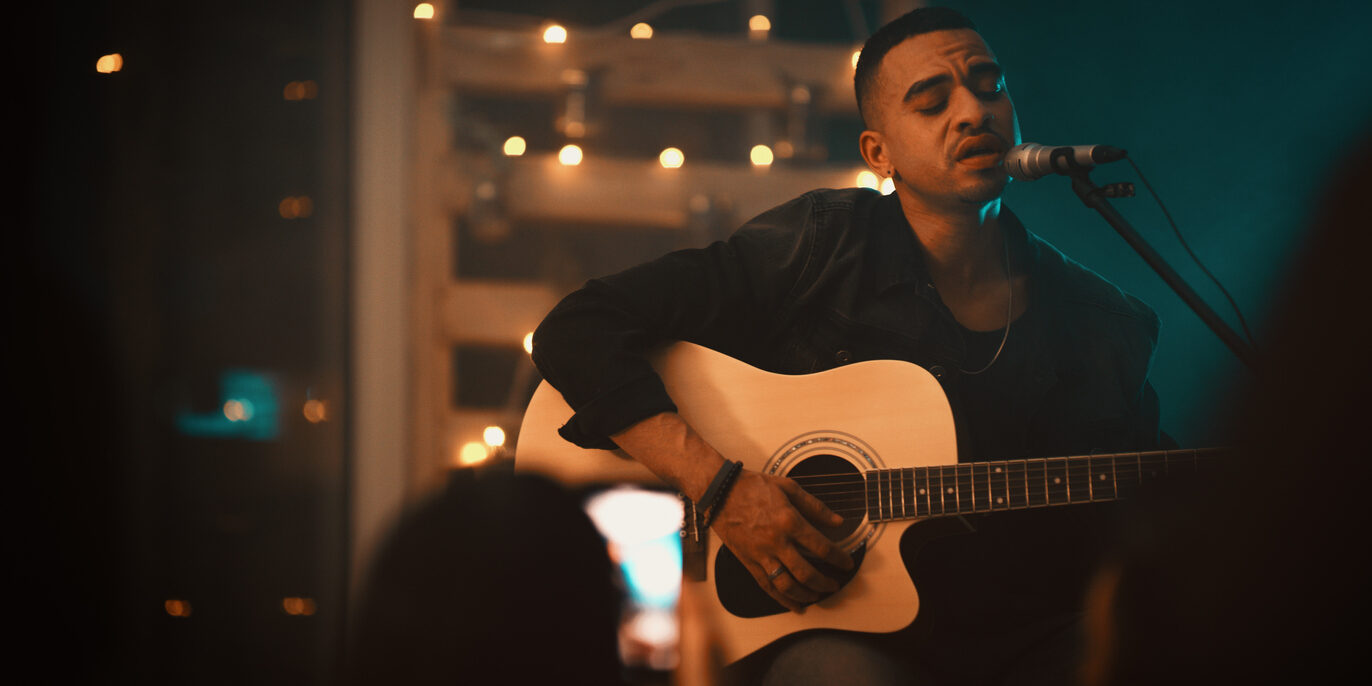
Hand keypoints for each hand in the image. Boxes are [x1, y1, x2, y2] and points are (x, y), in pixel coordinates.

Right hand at [709, 470, 854, 611]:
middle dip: (825, 583)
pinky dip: (783, 600)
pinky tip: (795, 605)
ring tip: (818, 596)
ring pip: (787, 585)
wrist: (721, 492)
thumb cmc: (753, 486)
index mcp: (789, 521)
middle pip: (806, 573)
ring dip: (806, 595)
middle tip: (835, 585)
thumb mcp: (789, 487)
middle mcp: (776, 542)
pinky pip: (767, 587)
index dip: (839, 559)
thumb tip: (838, 522)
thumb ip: (816, 507)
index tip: (847, 563)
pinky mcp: (749, 562)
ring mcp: (761, 555)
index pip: (821, 547)